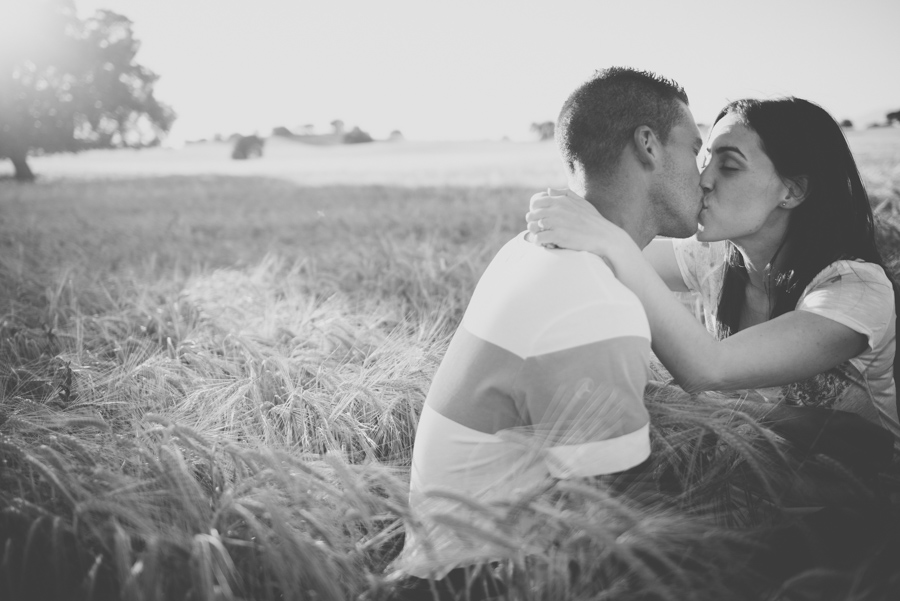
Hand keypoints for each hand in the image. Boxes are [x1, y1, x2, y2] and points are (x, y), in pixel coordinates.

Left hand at [525, 188, 642, 277]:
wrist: (604, 236)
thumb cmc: (593, 220)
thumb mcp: (581, 202)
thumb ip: (564, 194)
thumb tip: (548, 190)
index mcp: (561, 200)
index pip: (535, 202)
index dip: (534, 211)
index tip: (540, 219)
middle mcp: (557, 209)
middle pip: (531, 215)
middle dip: (533, 223)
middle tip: (541, 231)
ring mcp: (557, 222)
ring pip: (532, 226)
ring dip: (536, 234)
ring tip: (544, 238)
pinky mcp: (558, 236)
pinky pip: (538, 238)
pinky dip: (539, 242)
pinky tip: (547, 244)